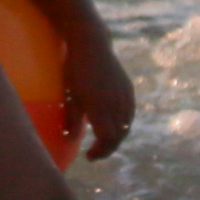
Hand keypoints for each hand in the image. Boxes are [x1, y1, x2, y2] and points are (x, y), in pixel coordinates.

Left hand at [67, 31, 137, 161]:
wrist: (91, 43)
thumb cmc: (75, 70)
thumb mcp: (70, 97)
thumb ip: (71, 120)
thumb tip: (70, 140)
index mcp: (100, 108)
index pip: (107, 139)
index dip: (99, 152)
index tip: (89, 156)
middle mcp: (116, 104)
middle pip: (118, 136)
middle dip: (108, 148)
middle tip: (96, 153)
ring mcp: (125, 96)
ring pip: (126, 126)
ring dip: (116, 137)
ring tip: (104, 141)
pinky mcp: (129, 89)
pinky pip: (129, 114)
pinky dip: (123, 125)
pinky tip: (113, 125)